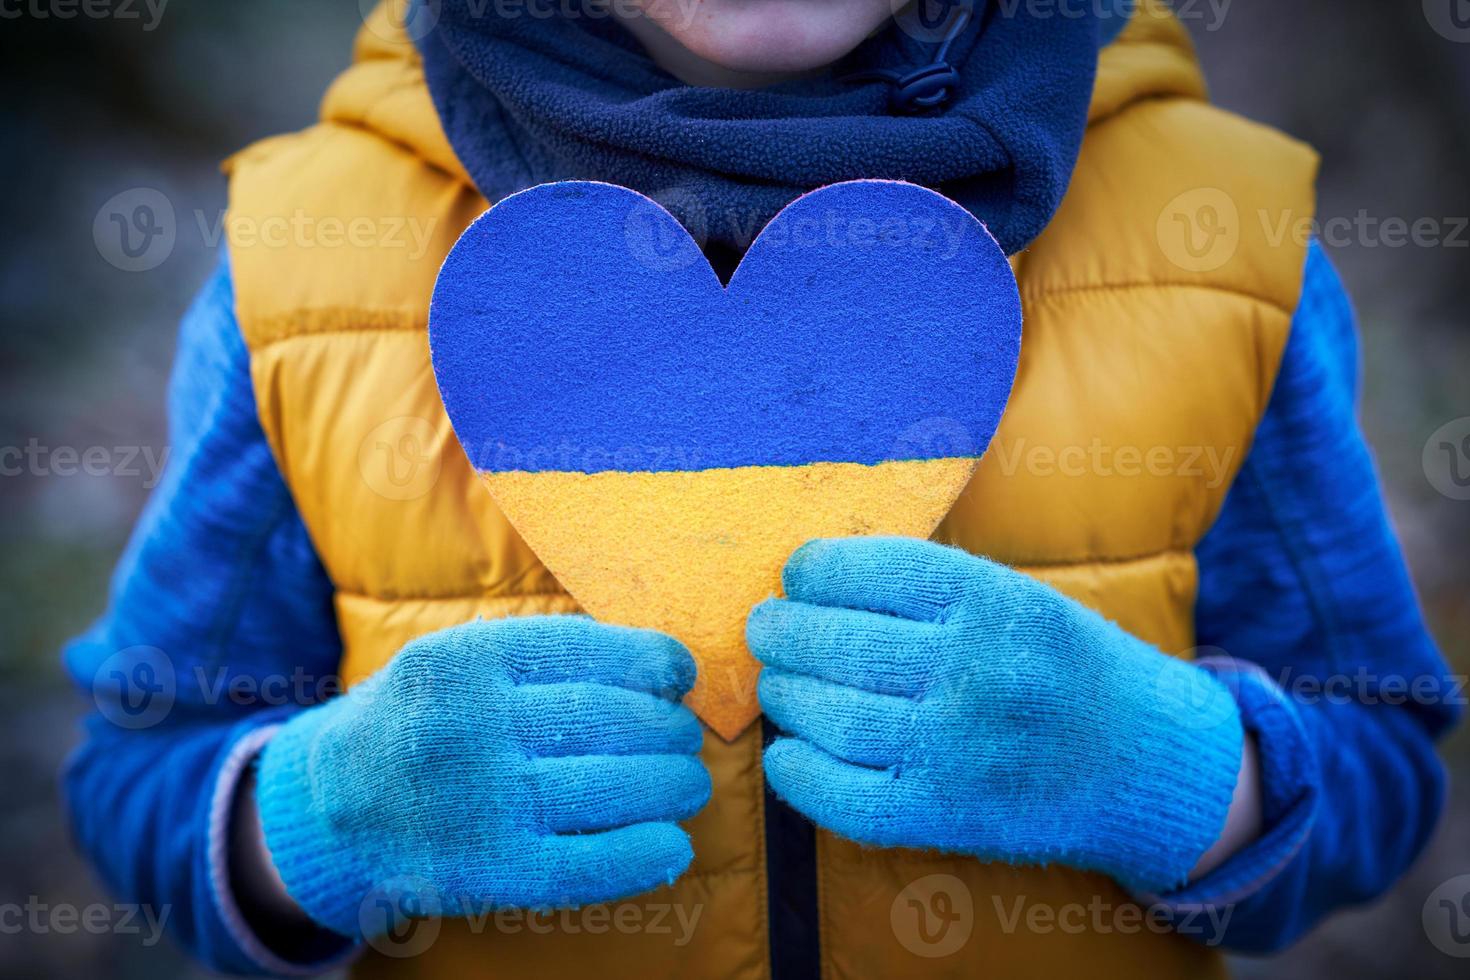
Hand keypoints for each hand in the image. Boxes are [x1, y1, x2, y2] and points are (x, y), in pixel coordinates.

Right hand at [255, 616, 710, 936]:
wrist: (329, 810)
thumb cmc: (423, 722)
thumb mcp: (458, 661)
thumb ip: (545, 655)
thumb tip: (661, 665)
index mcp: (463, 660)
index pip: (591, 651)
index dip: (655, 662)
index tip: (678, 676)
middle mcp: (468, 726)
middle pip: (612, 720)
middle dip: (669, 729)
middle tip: (683, 738)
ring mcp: (477, 803)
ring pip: (613, 788)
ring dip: (673, 786)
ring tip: (687, 784)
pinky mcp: (488, 871)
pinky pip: (589, 865)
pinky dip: (644, 854)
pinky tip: (671, 844)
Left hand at [748, 537, 1243, 893]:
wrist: (1144, 761)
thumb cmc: (1063, 667)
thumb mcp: (1016, 597)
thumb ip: (929, 588)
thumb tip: (813, 579)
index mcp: (991, 601)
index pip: (870, 569)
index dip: (813, 570)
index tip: (796, 575)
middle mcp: (973, 668)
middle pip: (838, 643)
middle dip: (781, 631)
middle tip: (764, 628)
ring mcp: (957, 746)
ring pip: (831, 715)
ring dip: (785, 695)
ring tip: (778, 685)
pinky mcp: (945, 814)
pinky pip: (844, 796)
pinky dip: (798, 773)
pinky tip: (788, 752)